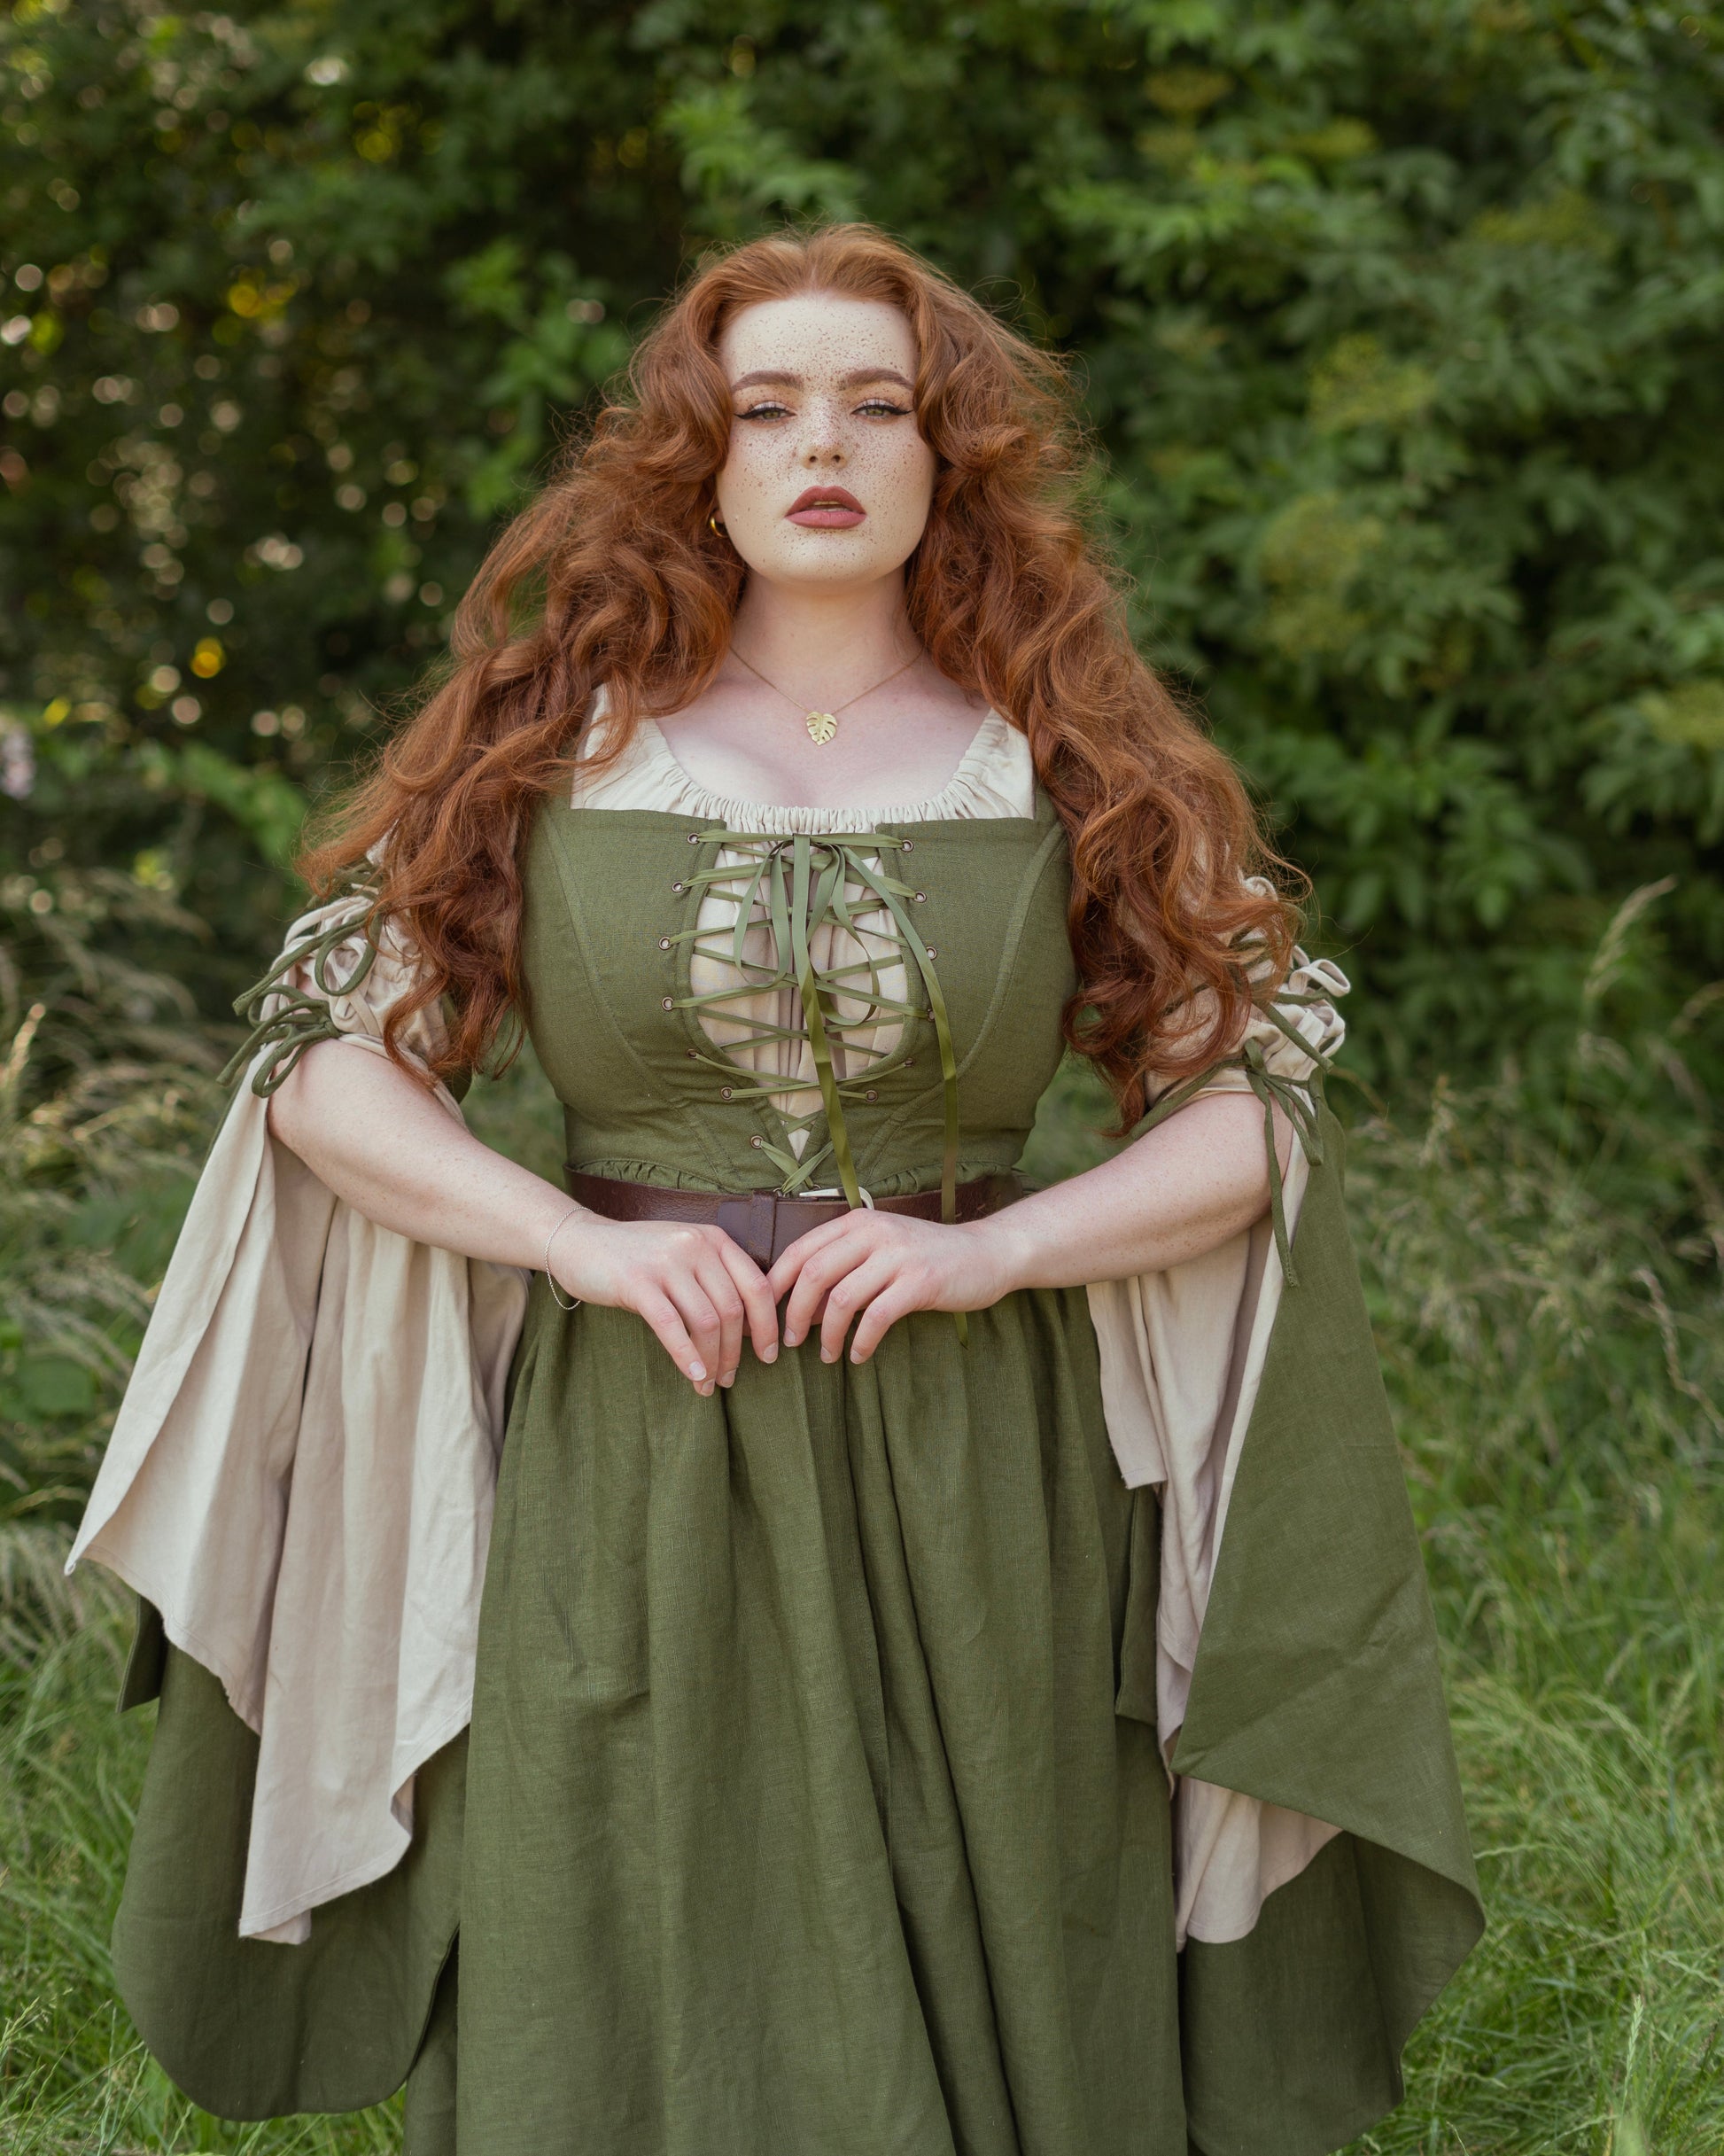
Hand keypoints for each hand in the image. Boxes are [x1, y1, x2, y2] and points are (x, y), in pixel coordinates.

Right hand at [548, 1213, 778, 1395]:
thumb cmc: (635, 1257)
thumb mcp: (683, 1255)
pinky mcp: (636, 1280)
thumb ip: (714, 1278)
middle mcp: (695, 1245)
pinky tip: (693, 1376)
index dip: (767, 1326)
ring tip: (708, 1384)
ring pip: (706, 1321)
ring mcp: (666, 1261)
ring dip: (711, 1359)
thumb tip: (749, 1329)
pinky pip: (671, 1325)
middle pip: (732, 1309)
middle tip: (729, 1378)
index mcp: (713, 1239)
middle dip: (735, 1351)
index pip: (756, 1286)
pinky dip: (686, 1355)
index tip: (768, 1355)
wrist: (578, 1241)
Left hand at [768, 1211, 1018, 1364]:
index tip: (765, 1314)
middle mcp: (874, 1233)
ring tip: (826, 1355)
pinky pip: (876, 1317)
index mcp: (858, 1222)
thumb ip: (845, 1263)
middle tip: (789, 1341)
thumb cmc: (927, 1256)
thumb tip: (802, 1302)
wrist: (987, 1253)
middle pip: (814, 1275)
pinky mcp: (920, 1282)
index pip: (800, 1250)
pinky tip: (859, 1356)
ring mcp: (898, 1256)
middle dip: (795, 1314)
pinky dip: (861, 1342)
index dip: (776, 1285)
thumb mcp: (882, 1246)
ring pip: (842, 1299)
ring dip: (827, 1334)